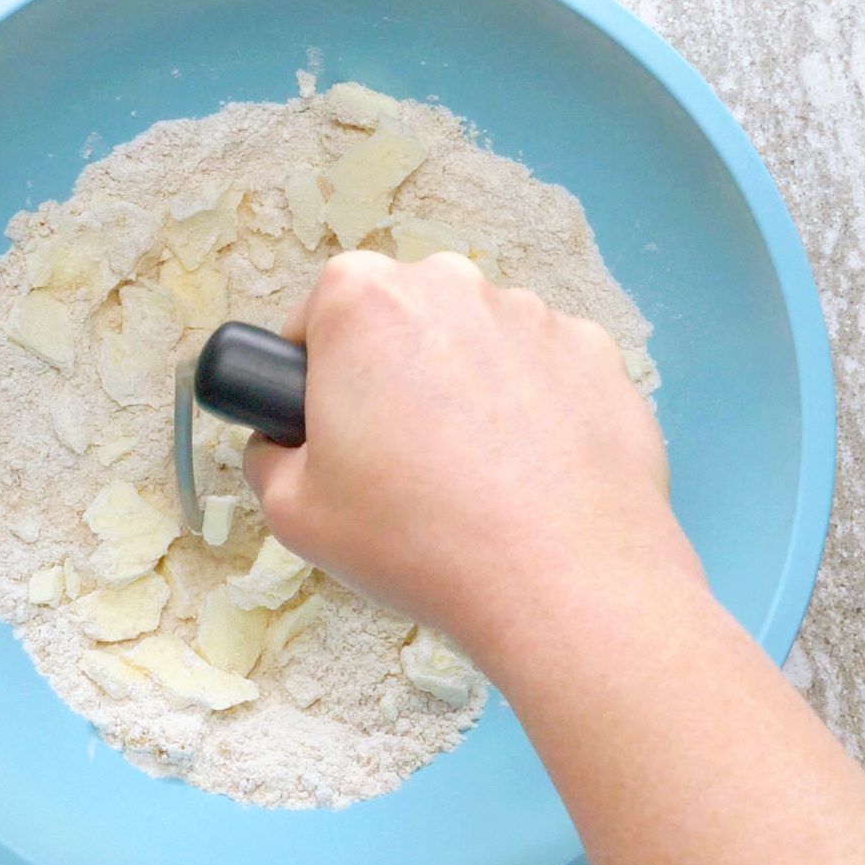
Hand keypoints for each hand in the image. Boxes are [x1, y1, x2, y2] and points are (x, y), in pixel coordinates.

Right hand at [244, 252, 696, 670]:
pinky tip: (530, 477)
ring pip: (477, 344)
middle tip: (399, 463)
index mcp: (364, 300)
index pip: (317, 314)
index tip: (332, 430)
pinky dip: (534, 410)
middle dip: (394, 374)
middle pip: (403, 319)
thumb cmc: (415, 539)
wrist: (563, 579)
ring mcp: (534, 314)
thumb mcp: (292, 513)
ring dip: (466, 390)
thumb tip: (283, 444)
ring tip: (474, 480)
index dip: (316, 374)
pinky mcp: (597, 354)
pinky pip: (545, 372)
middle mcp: (452, 284)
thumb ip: (267, 459)